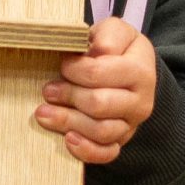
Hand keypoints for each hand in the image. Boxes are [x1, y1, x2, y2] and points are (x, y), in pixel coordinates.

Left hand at [37, 17, 156, 162]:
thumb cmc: (116, 48)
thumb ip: (108, 34)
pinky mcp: (121, 141)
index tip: (63, 64)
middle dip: (68, 96)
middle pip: (98, 104)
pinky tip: (67, 139)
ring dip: (67, 122)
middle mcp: (141, 101)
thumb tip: (97, 51)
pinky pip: (106, 153)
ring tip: (44, 113)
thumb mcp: (115, 31)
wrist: (132, 70)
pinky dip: (86, 150)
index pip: (99, 73)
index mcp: (140, 71)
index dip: (75, 70)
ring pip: (100, 131)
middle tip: (48, 90)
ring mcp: (131, 124)